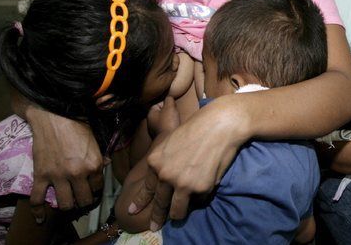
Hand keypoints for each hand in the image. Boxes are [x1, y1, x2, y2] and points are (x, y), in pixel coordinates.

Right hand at [27, 107, 103, 220]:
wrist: (53, 116)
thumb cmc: (77, 124)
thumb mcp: (95, 139)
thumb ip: (100, 155)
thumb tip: (106, 164)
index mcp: (94, 164)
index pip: (98, 188)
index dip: (96, 189)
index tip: (92, 188)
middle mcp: (78, 173)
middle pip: (84, 200)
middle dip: (84, 201)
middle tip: (81, 197)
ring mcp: (58, 176)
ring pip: (65, 204)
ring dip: (67, 205)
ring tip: (68, 201)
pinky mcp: (41, 175)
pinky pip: (37, 199)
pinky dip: (38, 211)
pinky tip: (40, 217)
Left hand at [128, 97, 249, 230]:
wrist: (219, 124)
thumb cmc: (197, 128)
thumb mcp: (170, 142)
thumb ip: (164, 162)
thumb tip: (165, 180)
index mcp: (155, 162)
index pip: (146, 188)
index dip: (140, 202)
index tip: (132, 211)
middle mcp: (165, 176)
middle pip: (160, 203)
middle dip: (157, 217)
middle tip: (155, 225)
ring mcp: (182, 184)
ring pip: (177, 211)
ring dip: (179, 214)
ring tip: (180, 215)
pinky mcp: (200, 188)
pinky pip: (200, 200)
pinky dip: (202, 196)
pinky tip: (207, 185)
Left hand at [146, 97, 180, 137]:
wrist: (168, 140)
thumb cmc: (168, 124)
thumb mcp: (170, 107)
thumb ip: (169, 99)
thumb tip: (169, 98)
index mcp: (150, 114)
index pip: (158, 104)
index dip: (167, 104)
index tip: (173, 107)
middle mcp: (151, 122)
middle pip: (161, 112)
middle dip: (169, 112)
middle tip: (175, 113)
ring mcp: (155, 130)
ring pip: (164, 120)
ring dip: (170, 119)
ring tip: (175, 121)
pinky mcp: (160, 136)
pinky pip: (166, 128)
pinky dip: (170, 126)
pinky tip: (174, 128)